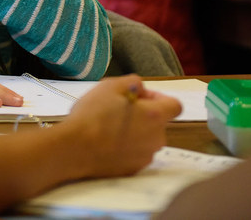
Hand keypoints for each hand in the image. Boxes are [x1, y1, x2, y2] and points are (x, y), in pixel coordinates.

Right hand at [61, 75, 180, 177]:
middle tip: (117, 109)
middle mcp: (157, 138)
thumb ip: (133, 81)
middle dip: (142, 114)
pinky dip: (125, 147)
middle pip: (158, 122)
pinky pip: (135, 153)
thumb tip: (141, 90)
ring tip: (108, 127)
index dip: (159, 97)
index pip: (175, 105)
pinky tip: (106, 142)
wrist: (75, 148)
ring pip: (146, 139)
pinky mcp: (133, 169)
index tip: (139, 97)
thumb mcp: (110, 85)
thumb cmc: (93, 115)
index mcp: (155, 116)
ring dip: (134, 131)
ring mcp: (146, 156)